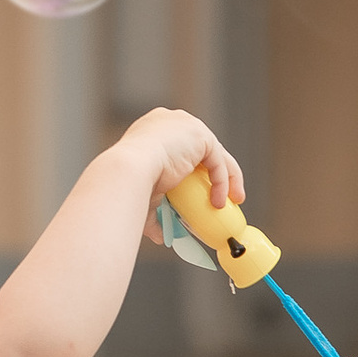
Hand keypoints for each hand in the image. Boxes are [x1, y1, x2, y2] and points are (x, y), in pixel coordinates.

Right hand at [118, 110, 240, 211]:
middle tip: (222, 198)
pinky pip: (217, 160)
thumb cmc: (128, 183)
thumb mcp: (144, 196)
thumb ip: (156, 209)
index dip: (195, 170)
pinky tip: (219, 201)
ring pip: (215, 154)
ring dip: (227, 179)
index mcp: (153, 131)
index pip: (182, 148)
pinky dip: (222, 182)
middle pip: (202, 148)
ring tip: (229, 203)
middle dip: (216, 174)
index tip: (202, 191)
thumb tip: (161, 235)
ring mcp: (186, 124)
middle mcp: (170, 121)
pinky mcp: (200, 134)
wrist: (129, 171)